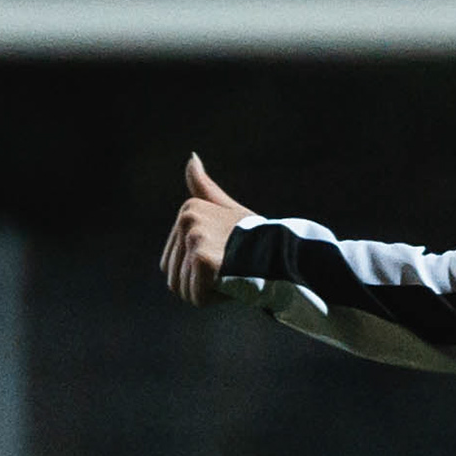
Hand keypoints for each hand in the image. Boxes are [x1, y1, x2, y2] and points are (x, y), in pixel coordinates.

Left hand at [158, 152, 257, 306]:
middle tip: (230, 271)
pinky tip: (233, 283)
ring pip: (182, 290)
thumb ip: (205, 188)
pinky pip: (195, 296)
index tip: (226, 259)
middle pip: (174, 277)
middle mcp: (188, 219)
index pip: (173, 263)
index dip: (199, 272)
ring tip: (232, 275)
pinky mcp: (201, 258)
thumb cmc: (258, 237)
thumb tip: (191, 157)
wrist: (283, 254)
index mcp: (189, 210)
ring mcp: (194, 238)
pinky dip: (214, 298)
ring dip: (207, 293)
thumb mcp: (228, 209)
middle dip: (200, 284)